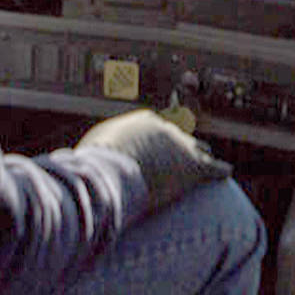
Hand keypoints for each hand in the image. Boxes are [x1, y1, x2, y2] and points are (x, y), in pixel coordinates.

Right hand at [77, 109, 231, 214]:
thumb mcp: (91, 152)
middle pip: (179, 136)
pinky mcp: (193, 168)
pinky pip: (212, 168)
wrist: (114, 170)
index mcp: (142, 122)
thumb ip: (92, 153)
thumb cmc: (97, 163)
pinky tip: (226, 172)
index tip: (156, 145)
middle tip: (187, 149)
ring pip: (198, 149)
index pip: (155, 128)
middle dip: (183, 144)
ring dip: (202, 155)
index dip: (157, 140)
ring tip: (207, 159)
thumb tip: (69, 162)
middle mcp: (165, 130)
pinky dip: (219, 171)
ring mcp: (181, 147)